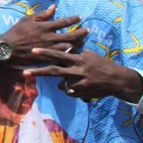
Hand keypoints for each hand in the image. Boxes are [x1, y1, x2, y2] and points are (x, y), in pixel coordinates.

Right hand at [1, 4, 87, 62]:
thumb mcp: (27, 19)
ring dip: (77, 43)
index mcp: (44, 27)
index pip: (63, 22)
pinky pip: (61, 56)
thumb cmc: (16, 32)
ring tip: (82, 41)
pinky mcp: (46, 57)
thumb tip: (53, 7)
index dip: (73, 19)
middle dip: (81, 32)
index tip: (80, 17)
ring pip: (68, 47)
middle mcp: (49, 37)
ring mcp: (49, 48)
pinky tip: (73, 52)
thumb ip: (41, 14)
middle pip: (70, 35)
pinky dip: (68, 53)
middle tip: (87, 30)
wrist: (7, 48)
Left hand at [25, 47, 142, 102]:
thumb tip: (63, 50)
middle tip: (25, 71)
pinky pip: (70, 92)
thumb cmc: (102, 65)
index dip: (45, 52)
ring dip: (63, 85)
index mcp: (78, 59)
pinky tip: (82, 89)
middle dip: (38, 71)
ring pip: (61, 85)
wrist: (117, 79)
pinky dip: (73, 90)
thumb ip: (75, 54)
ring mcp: (78, 82)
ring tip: (74, 83)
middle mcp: (76, 70)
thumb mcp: (89, 55)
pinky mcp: (82, 92)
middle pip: (54, 71)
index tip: (33, 50)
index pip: (58, 54)